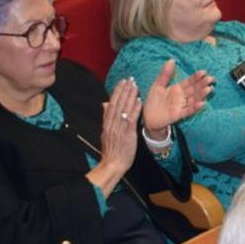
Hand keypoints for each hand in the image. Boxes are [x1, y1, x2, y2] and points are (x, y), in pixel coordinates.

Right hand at [88, 78, 141, 193]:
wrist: (112, 164)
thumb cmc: (112, 149)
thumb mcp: (106, 132)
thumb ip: (106, 117)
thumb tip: (105, 103)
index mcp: (107, 123)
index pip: (112, 103)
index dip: (117, 91)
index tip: (122, 81)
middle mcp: (112, 124)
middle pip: (118, 103)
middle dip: (124, 90)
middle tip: (130, 79)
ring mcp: (119, 128)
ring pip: (124, 109)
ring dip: (130, 96)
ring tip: (135, 85)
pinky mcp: (127, 134)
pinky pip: (131, 120)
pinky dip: (135, 109)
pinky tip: (139, 101)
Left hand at [140, 59, 213, 136]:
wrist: (147, 117)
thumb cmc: (153, 101)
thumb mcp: (158, 85)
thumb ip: (165, 74)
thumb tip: (172, 60)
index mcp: (178, 88)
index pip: (190, 81)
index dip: (197, 77)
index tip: (204, 72)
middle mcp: (182, 96)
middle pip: (194, 89)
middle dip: (203, 84)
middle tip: (212, 79)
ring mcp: (181, 105)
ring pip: (194, 99)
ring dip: (202, 94)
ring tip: (209, 89)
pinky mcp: (178, 114)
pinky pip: (188, 110)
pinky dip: (195, 107)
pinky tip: (202, 103)